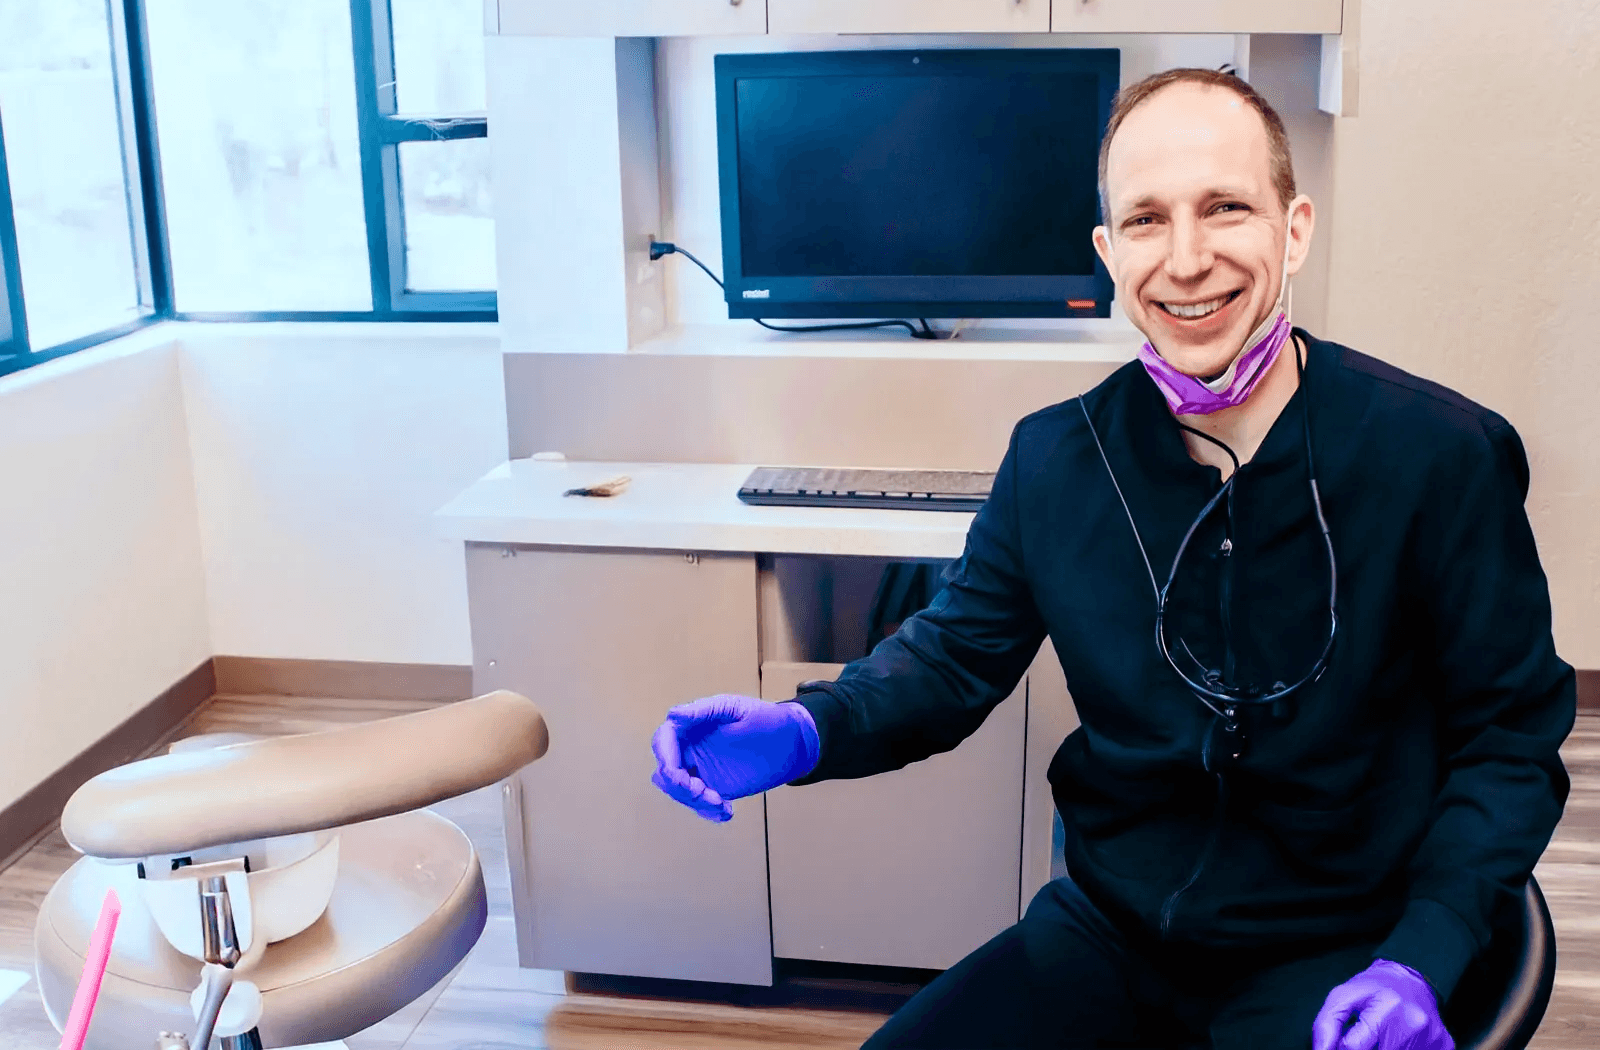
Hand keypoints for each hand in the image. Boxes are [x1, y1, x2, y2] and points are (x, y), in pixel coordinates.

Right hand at [650, 695, 819, 821]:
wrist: (793, 742)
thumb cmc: (766, 718)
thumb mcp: (735, 709)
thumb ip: (703, 711)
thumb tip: (673, 715)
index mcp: (693, 726)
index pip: (664, 740)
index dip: (664, 755)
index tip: (677, 771)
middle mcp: (692, 749)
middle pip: (666, 771)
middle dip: (678, 785)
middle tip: (702, 791)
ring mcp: (703, 770)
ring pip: (679, 792)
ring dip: (693, 801)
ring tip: (719, 802)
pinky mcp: (716, 788)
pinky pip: (700, 805)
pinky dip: (708, 812)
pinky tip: (727, 811)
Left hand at [1313, 960, 1454, 1049]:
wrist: (1413, 979)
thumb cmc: (1375, 989)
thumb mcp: (1343, 997)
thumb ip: (1327, 1025)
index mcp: (1386, 1008)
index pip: (1353, 1048)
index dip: (1340, 1049)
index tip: (1342, 1043)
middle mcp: (1413, 1025)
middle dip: (1365, 1049)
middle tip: (1365, 1039)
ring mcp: (1432, 1039)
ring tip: (1380, 1037)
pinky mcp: (1444, 1046)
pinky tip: (1398, 1041)